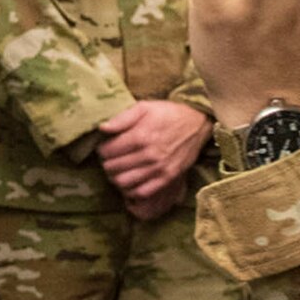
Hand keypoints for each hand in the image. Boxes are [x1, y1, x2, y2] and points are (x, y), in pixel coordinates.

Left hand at [96, 100, 211, 218]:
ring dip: (115, 178)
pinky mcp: (168, 178)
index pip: (108, 151)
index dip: (102, 150)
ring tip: (118, 171)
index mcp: (141, 136)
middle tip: (110, 160)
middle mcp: (149, 154)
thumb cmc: (168, 113)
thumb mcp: (144, 107)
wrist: (197, 123)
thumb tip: (102, 128)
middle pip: (114, 168)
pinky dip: (131, 190)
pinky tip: (130, 181)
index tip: (105, 148)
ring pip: (124, 182)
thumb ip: (122, 118)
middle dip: (107, 164)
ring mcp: (159, 168)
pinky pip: (142, 192)